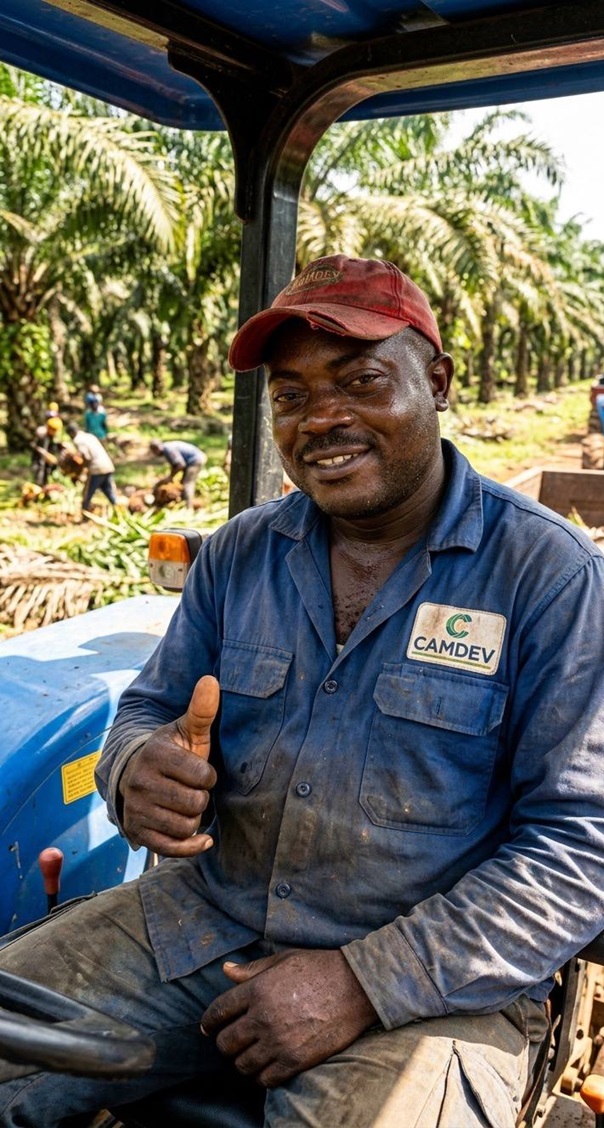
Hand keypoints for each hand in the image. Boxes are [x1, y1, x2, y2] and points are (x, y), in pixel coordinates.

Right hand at [119, 675, 218, 855]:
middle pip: (195, 804)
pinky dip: (191, 845)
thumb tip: (211, 680)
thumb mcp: (187, 730)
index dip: (208, 775)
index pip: (202, 776)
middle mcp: (139, 782)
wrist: (135, 773)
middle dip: (201, 798)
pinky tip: (201, 837)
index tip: (200, 771)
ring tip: (185, 805)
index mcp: (155, 754)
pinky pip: (172, 848)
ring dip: (194, 819)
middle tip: (192, 790)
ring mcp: (136, 808)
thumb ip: (202, 710)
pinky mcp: (137, 831)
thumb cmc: (172, 752)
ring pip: (186, 825)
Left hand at [201, 949, 377, 1086]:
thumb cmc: (319, 968)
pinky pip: (266, 1079)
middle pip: (226, 1042)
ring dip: (242, 1061)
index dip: (208, 1021)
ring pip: (242, 1064)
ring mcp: (279, 1041)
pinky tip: (267, 1067)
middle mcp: (263, 1017)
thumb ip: (252, 969)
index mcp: (257, 990)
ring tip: (250, 1055)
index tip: (208, 1027)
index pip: (218, 1012)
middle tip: (232, 1042)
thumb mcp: (284, 960)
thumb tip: (226, 970)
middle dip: (225, 1043)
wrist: (357, 986)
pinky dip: (262, 1076)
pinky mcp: (296, 1060)